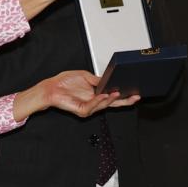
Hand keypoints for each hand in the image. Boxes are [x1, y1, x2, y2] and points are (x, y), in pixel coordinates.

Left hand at [14, 70, 140, 120]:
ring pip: (104, 105)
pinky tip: (104, 95)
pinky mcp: (82, 110)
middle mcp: (94, 102)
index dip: (123, 95)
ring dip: (112, 99)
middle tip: (135, 97)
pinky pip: (93, 106)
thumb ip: (98, 80)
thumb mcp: (85, 76)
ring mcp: (89, 107)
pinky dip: (100, 101)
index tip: (134, 91)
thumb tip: (109, 80)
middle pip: (113, 103)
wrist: (51, 88)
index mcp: (96, 94)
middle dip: (125, 101)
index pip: (113, 96)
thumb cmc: (64, 82)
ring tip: (118, 93)